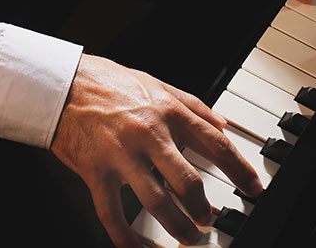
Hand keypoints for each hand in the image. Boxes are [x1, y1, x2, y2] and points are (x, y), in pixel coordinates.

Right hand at [50, 54, 261, 247]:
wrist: (62, 84)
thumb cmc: (109, 83)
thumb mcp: (158, 84)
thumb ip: (193, 105)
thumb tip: (222, 124)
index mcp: (169, 112)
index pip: (216, 145)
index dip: (240, 171)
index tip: (253, 188)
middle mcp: (149, 135)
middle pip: (188, 181)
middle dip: (204, 207)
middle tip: (211, 219)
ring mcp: (122, 156)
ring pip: (157, 202)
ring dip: (178, 225)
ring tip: (189, 237)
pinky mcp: (96, 172)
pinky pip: (113, 213)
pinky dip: (126, 237)